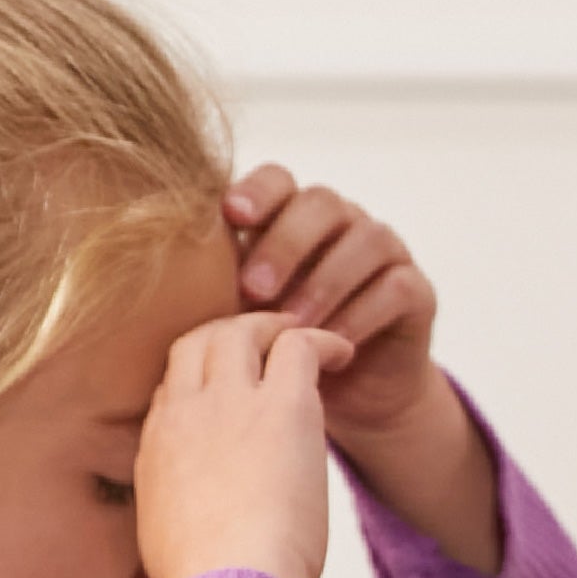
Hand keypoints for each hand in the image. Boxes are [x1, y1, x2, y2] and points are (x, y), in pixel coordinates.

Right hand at [135, 315, 343, 577]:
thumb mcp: (166, 548)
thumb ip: (173, 519)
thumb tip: (186, 537)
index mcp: (155, 449)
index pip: (170, 387)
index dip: (202, 379)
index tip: (231, 389)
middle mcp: (183, 413)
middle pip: (196, 343)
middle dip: (230, 332)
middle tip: (266, 337)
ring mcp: (228, 403)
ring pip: (240, 332)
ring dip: (274, 327)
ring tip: (306, 335)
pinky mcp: (282, 407)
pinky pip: (298, 345)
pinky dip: (322, 340)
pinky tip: (343, 352)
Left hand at [224, 164, 443, 450]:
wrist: (347, 397)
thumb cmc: (280, 349)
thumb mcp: (243, 315)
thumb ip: (219, 285)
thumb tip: (159, 273)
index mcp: (292, 216)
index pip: (278, 180)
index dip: (257, 191)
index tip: (230, 216)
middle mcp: (342, 222)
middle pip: (321, 204)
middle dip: (285, 243)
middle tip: (253, 288)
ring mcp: (384, 251)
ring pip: (365, 240)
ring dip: (324, 282)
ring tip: (293, 324)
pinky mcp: (416, 291)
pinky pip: (394, 287)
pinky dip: (362, 312)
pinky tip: (335, 342)